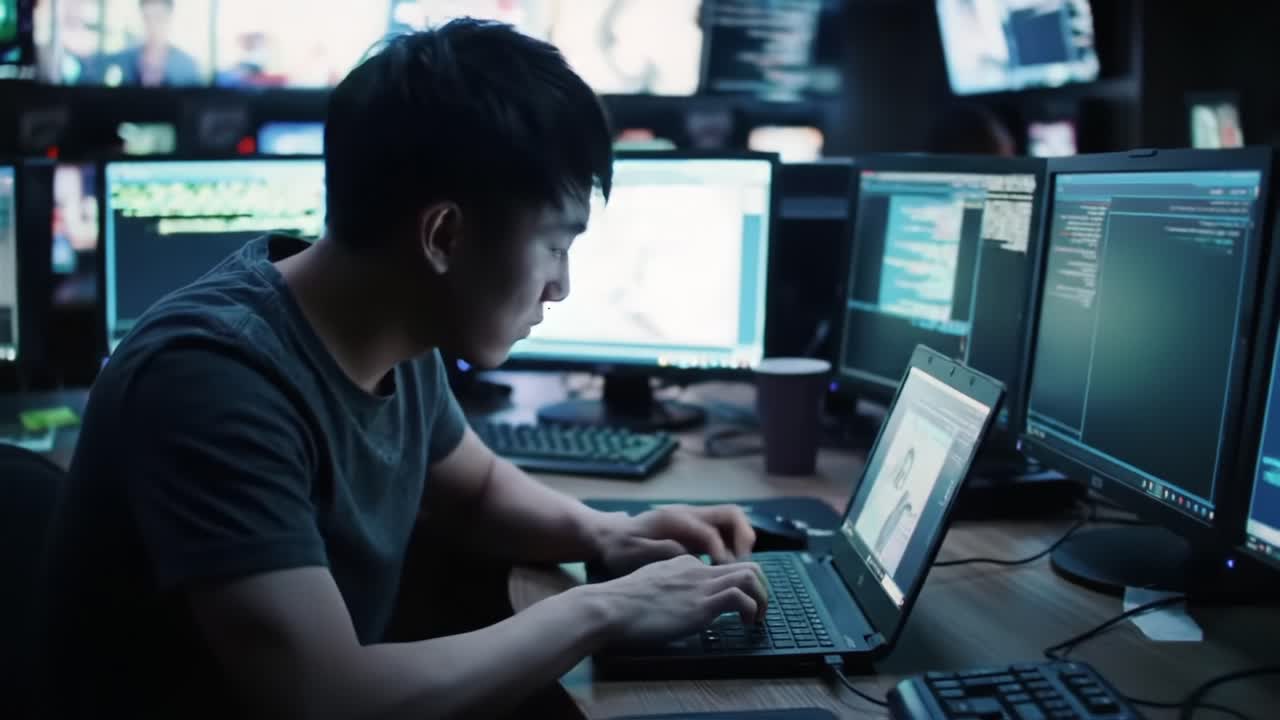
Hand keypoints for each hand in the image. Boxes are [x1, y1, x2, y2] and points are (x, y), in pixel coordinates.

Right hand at [583, 555, 768, 644]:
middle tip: (758, 608)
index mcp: (682, 563)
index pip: (720, 567)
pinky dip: (752, 610)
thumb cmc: (620, 605)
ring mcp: (700, 584)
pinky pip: (743, 598)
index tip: (735, 603)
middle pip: (744, 565)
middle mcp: (696, 569)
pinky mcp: (702, 603)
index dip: (733, 584)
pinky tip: (746, 624)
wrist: (609, 607)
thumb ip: (664, 588)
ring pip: (751, 575)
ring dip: (762, 597)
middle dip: (760, 586)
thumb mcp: (647, 587)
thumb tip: (670, 605)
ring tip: (758, 617)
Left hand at [592, 504, 756, 576]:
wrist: (609, 536)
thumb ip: (658, 551)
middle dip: (744, 540)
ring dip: (741, 544)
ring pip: (732, 523)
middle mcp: (690, 515)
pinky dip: (732, 549)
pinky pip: (724, 534)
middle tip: (744, 568)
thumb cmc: (619, 547)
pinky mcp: (696, 532)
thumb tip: (684, 551)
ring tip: (740, 571)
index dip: (722, 553)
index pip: (710, 531)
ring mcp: (695, 521)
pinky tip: (727, 571)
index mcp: (675, 520)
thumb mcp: (631, 552)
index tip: (724, 574)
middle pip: (732, 516)